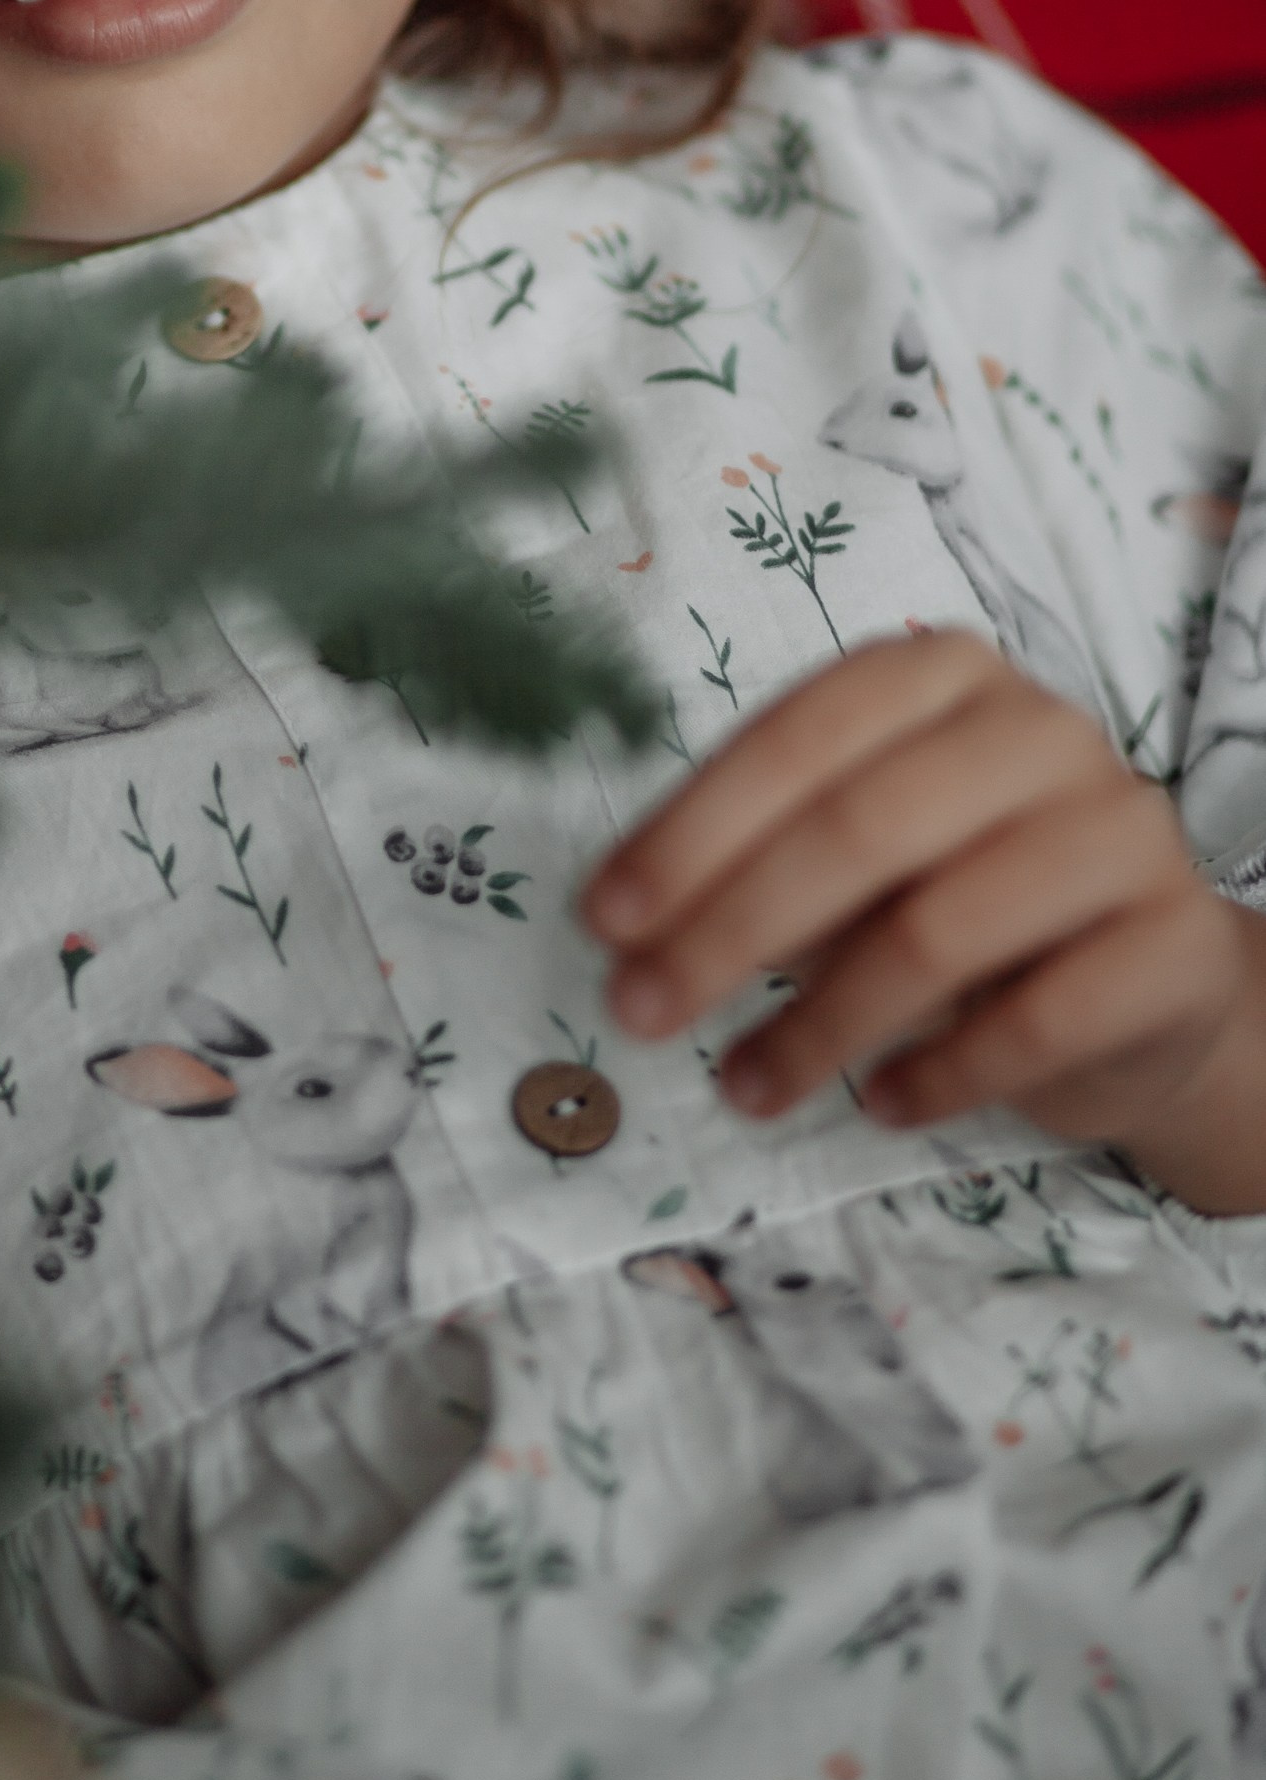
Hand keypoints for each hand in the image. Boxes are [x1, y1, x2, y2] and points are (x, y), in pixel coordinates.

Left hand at [579, 631, 1265, 1214]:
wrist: (1150, 979)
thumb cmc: (966, 894)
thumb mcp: (858, 859)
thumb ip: (761, 865)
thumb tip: (633, 926)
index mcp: (940, 675)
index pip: (796, 738)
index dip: (690, 831)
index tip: (605, 918)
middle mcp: (1037, 729)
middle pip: (856, 829)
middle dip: (728, 930)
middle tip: (640, 1012)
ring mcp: (1119, 829)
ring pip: (935, 930)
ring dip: (817, 1025)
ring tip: (743, 1087)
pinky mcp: (1174, 943)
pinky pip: (1033, 1020)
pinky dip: (937, 1072)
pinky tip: (878, 1103)